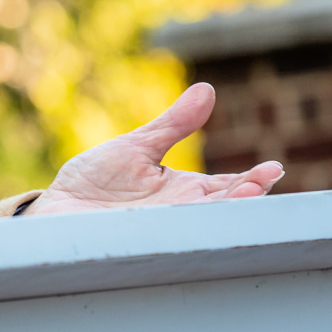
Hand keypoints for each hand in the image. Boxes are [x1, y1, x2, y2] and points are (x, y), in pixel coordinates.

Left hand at [22, 82, 283, 215]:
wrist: (58, 208)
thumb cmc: (96, 181)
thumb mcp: (138, 147)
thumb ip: (174, 125)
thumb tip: (207, 90)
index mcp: (186, 191)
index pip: (230, 187)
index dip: (253, 180)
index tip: (273, 169)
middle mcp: (181, 214)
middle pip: (225, 208)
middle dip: (246, 198)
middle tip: (262, 185)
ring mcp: (163, 230)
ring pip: (204, 226)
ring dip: (223, 215)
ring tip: (244, 200)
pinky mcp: (140, 242)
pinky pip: (169, 240)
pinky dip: (185, 233)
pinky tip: (198, 224)